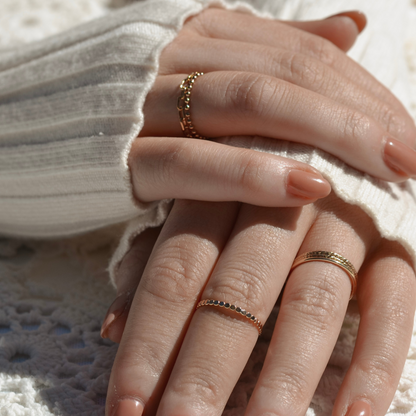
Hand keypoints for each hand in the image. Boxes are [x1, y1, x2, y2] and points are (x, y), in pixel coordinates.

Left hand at [103, 192, 415, 415]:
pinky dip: (374, 360)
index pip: (177, 270)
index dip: (150, 339)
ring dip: (284, 376)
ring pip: (311, 302)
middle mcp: (282, 205)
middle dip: (205, 368)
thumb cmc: (260, 170)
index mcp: (223, 187)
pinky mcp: (398, 240)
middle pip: (237, 291)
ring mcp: (346, 221)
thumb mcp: (203, 194)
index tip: (125, 408)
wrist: (346, 129)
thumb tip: (112, 324)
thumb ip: (157, 252)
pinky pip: (392, 304)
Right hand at [128, 8, 415, 209]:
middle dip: (358, 115)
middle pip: (287, 76)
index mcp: (208, 33)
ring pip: (247, 106)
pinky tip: (307, 189)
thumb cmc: (143, 106)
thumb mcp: (212, 66)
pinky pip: (193, 162)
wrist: (52, 129)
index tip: (409, 130)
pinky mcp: (126, 158)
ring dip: (323, 137)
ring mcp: (152, 106)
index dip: (364, 91)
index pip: (306, 54)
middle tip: (414, 154)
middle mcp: (183, 57)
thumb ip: (277, 47)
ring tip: (382, 168)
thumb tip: (351, 26)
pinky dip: (250, 173)